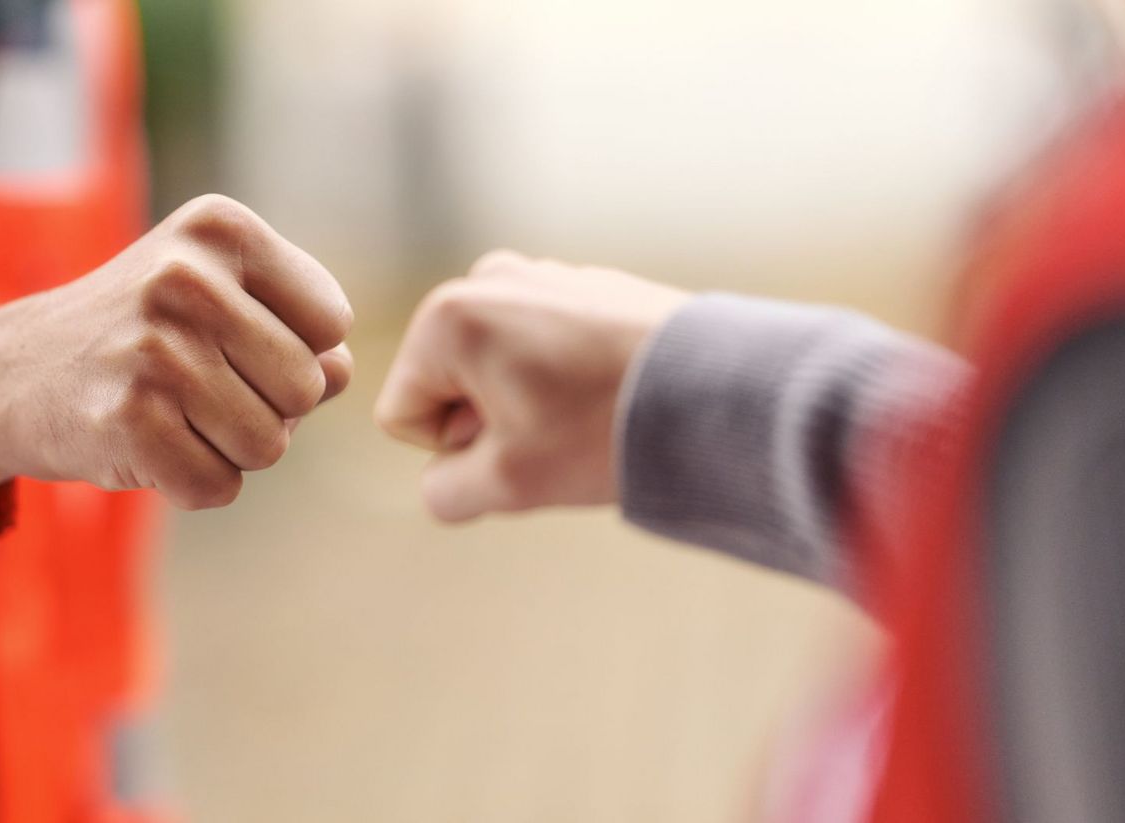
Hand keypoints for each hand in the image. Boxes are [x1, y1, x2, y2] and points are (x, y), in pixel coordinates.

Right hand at [0, 194, 354, 513]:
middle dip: (268, 408)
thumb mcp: (215, 296)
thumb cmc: (139, 334)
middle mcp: (187, 277)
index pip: (330, 321)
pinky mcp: (128, 420)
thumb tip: (340, 372)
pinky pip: (218, 486)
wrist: (10, 373)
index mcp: (220, 228)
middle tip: (198, 388)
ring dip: (231, 450)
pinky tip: (148, 446)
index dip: (295, 350)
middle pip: (307, 387)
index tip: (231, 342)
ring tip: (173, 414)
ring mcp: (155, 350)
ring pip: (270, 445)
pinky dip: (192, 483)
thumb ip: (296, 328)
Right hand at [374, 251, 687, 521]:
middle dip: (490, 421)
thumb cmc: (604, 431)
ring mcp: (538, 274)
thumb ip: (444, 492)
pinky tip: (609, 394)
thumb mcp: (508, 483)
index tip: (520, 443)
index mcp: (446, 318)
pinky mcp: (585, 284)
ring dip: (527, 403)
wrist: (719, 392)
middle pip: (449, 386)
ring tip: (586, 414)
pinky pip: (543, 350)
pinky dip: (564, 379)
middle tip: (555, 433)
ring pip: (497, 371)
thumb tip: (443, 481)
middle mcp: (484, 280)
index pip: (404, 414)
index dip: (455, 450)